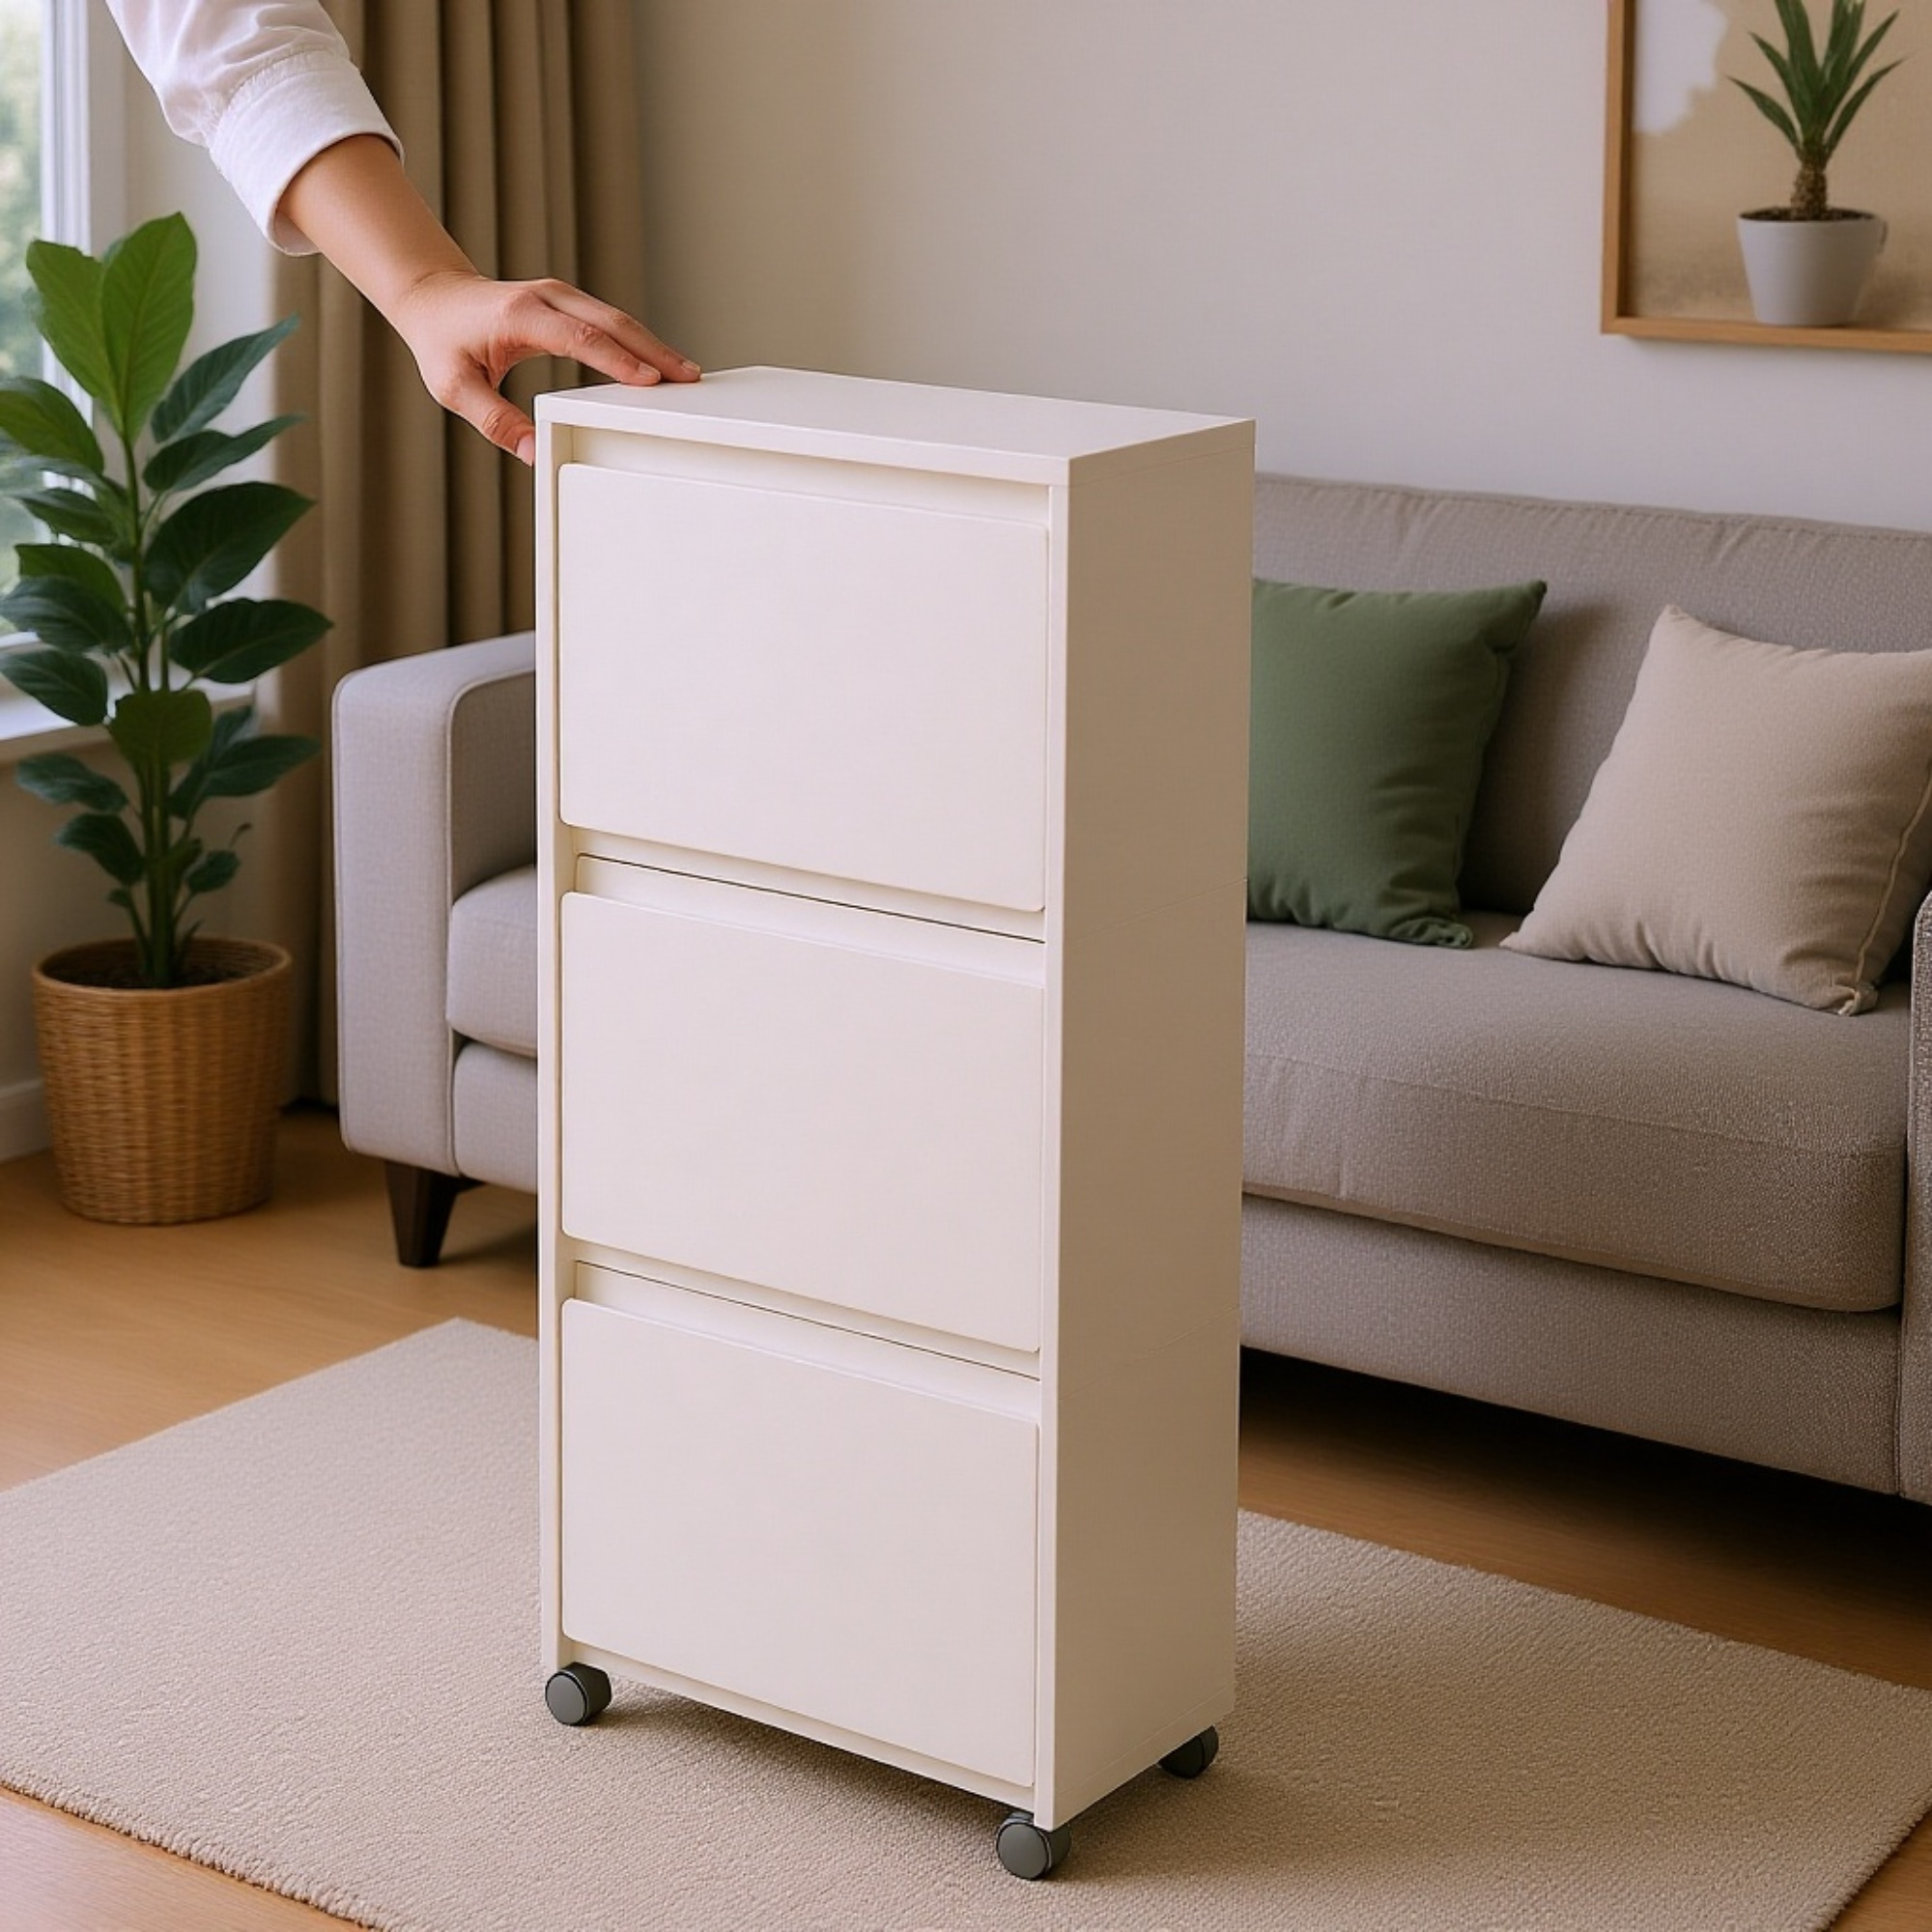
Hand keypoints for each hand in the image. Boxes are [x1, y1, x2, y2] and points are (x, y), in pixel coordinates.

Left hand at [280, 135, 699, 465]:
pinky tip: (659, 363)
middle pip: (613, 323)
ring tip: (687, 374)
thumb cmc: (441, 342)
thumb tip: (533, 452)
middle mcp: (546, 298)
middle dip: (654, 352)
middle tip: (690, 380)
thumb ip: (494, 420)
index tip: (652, 382)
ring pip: (617, 319)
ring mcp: (560, 296)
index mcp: (521, 316)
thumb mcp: (455, 387)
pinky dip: (638, 342)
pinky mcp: (567, 302)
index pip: (581, 337)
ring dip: (654, 346)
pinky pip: (610, 321)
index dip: (618, 361)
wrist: (432, 297)